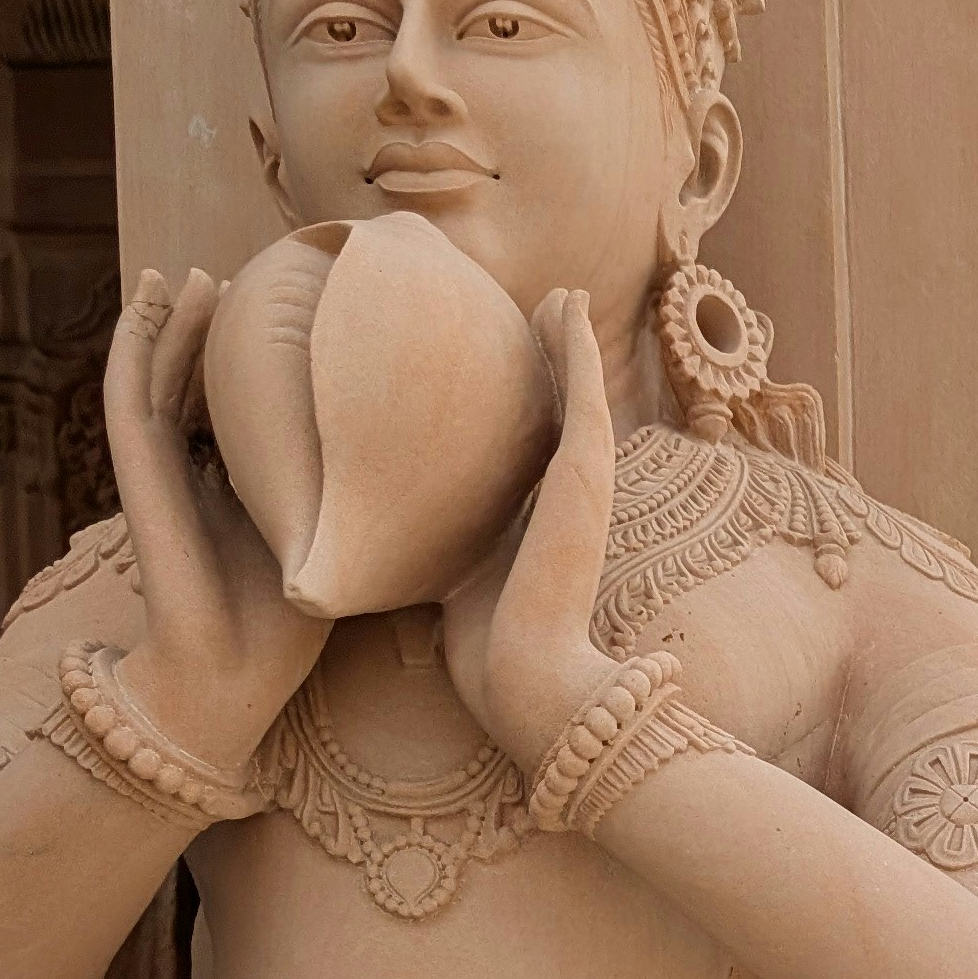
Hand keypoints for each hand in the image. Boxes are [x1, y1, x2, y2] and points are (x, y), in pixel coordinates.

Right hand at [104, 268, 325, 785]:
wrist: (234, 676)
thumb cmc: (291, 628)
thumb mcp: (335, 544)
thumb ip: (359, 503)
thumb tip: (435, 465)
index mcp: (238, 490)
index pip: (243, 414)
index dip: (259, 368)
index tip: (294, 318)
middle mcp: (196, 476)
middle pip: (197, 386)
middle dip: (212, 332)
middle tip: (240, 275)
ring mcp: (162, 474)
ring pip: (156, 378)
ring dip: (166, 322)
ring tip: (189, 272)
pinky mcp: (139, 477)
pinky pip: (129, 398)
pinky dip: (134, 347)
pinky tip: (152, 301)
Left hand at [442, 289, 625, 773]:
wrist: (527, 682)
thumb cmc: (489, 657)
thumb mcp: (456, 588)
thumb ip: (441, 558)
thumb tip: (392, 549)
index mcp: (542, 524)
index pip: (537, 452)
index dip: (530, 406)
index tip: (511, 368)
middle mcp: (570, 501)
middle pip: (565, 413)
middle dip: (558, 359)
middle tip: (551, 309)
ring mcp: (584, 486)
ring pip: (581, 393)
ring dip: (574, 339)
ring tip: (566, 296)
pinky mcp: (586, 477)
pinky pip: (583, 393)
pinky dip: (579, 346)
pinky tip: (571, 304)